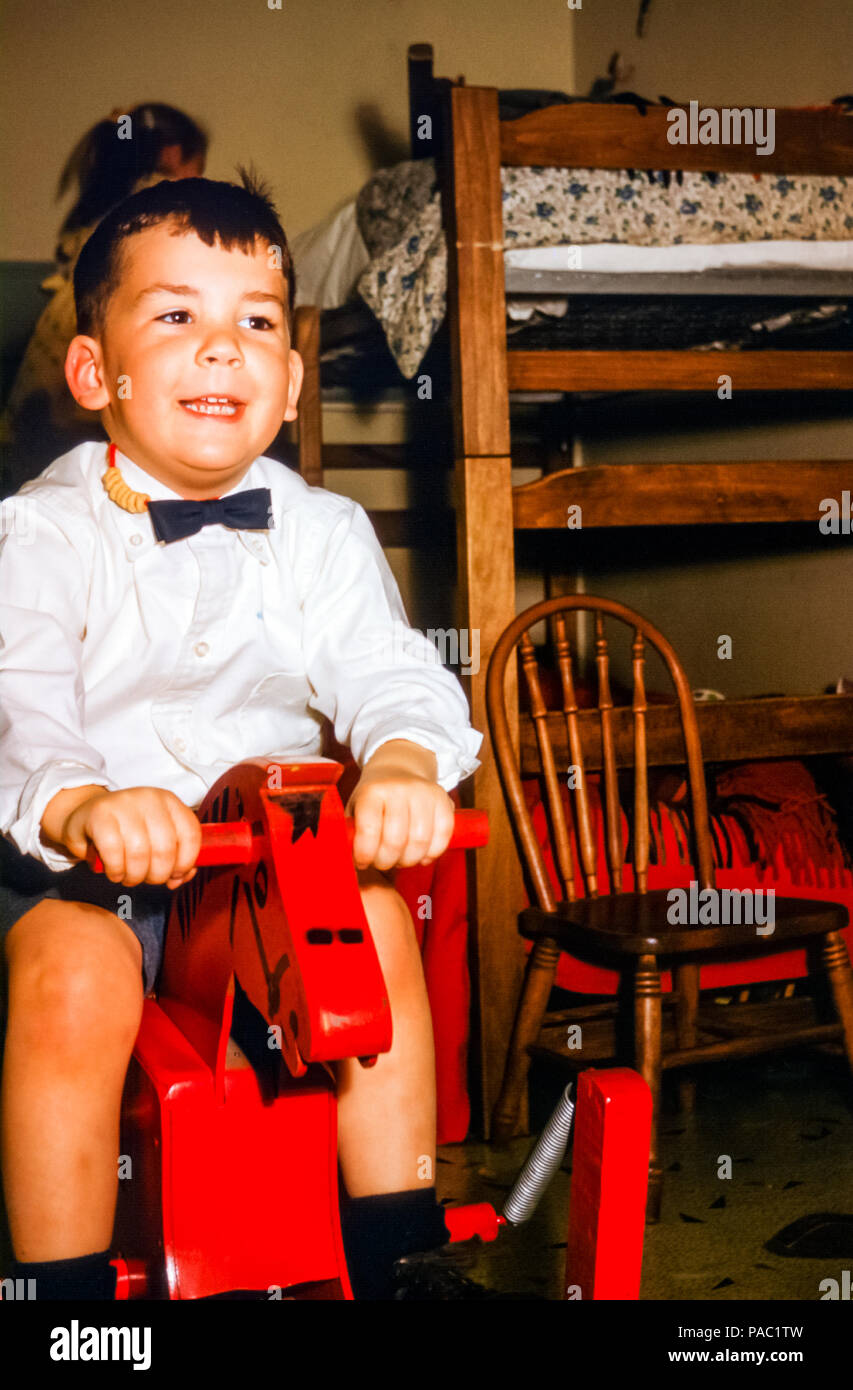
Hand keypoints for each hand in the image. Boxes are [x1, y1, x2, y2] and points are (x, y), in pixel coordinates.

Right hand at [48, 786, 200, 888]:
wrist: (85, 816)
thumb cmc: (125, 831)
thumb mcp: (154, 837)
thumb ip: (175, 856)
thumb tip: (182, 877)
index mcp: (169, 801)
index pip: (191, 834)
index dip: (186, 862)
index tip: (175, 876)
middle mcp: (149, 798)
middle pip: (165, 849)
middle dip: (157, 875)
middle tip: (146, 879)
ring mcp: (124, 804)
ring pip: (140, 853)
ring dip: (135, 876)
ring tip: (129, 877)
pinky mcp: (99, 815)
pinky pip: (114, 852)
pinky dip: (116, 870)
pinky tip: (114, 872)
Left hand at [346, 742, 454, 871]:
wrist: (399, 769)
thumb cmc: (373, 799)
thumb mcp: (354, 808)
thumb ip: (349, 834)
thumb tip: (340, 864)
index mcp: (372, 791)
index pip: (368, 830)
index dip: (364, 854)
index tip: (362, 861)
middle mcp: (399, 789)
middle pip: (396, 841)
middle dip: (386, 861)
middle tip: (382, 862)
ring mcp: (424, 793)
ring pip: (420, 842)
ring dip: (409, 860)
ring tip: (400, 859)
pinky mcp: (444, 800)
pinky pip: (443, 836)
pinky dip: (432, 853)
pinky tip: (421, 856)